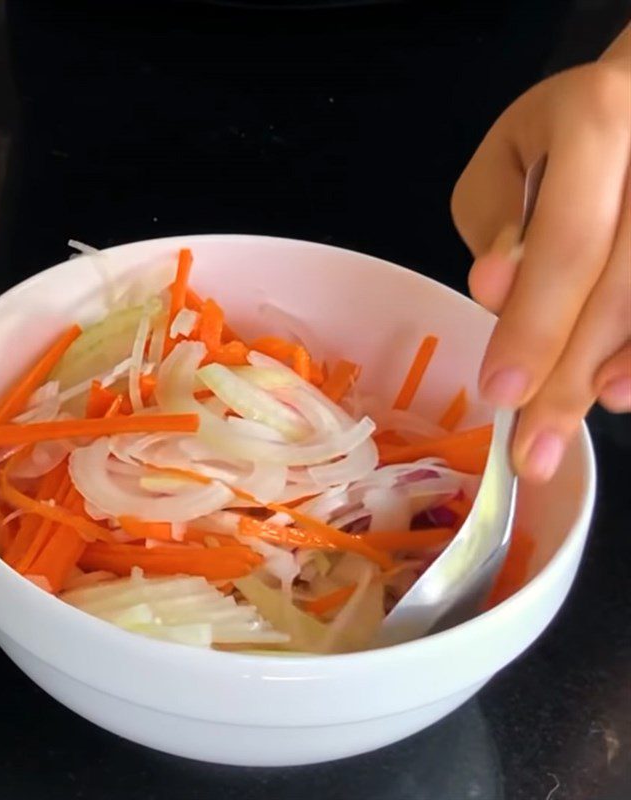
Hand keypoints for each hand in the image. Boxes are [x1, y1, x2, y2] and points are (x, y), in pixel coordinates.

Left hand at [451, 25, 630, 482]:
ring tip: (561, 436)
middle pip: (621, 290)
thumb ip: (497, 223)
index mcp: (598, 121)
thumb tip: (495, 288)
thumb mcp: (506, 161)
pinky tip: (620, 393)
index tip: (500, 395)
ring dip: (611, 376)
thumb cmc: (562, 137)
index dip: (535, 326)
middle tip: (530, 454)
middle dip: (568, 381)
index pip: (568, 246)